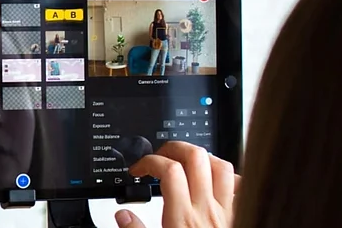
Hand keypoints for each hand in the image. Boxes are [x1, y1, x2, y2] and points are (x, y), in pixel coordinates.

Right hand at [115, 141, 239, 227]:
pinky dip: (229, 178)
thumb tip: (123, 216)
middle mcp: (207, 210)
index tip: (139, 170)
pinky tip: (217, 183)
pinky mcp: (241, 217)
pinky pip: (240, 187)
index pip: (168, 169)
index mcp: (182, 218)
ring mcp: (228, 213)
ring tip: (186, 163)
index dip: (149, 161)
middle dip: (174, 148)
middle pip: (195, 157)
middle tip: (160, 156)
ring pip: (221, 166)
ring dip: (201, 158)